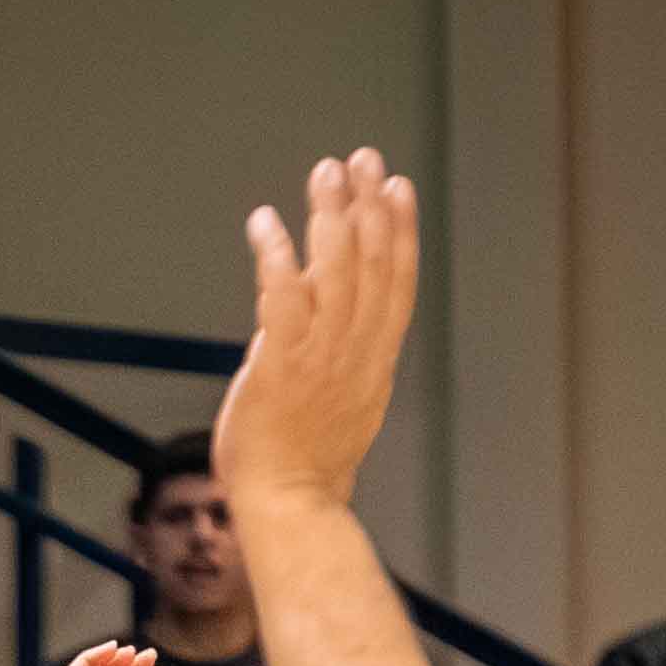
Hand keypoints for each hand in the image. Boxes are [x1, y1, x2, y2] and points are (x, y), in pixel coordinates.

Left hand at [215, 147, 415, 512]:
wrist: (289, 507)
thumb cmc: (308, 464)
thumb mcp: (348, 403)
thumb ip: (347, 356)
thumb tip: (335, 317)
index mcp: (376, 360)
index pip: (398, 282)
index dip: (400, 230)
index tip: (396, 186)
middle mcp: (356, 353)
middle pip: (372, 264)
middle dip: (367, 205)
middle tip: (359, 159)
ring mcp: (321, 358)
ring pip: (336, 271)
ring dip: (330, 215)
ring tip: (323, 172)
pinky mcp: (281, 365)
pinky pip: (282, 298)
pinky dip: (276, 255)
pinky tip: (266, 223)